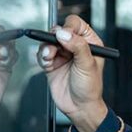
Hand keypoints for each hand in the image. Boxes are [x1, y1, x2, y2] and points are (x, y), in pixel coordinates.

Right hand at [37, 15, 106, 131]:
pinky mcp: (52, 63)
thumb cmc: (90, 88)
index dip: (68, 28)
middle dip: (54, 38)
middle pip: (59, 31)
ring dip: (46, 48)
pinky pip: (42, 53)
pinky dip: (42, 57)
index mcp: (89, 43)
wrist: (79, 107)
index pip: (76, 24)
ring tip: (50, 57)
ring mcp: (62, 54)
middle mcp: (75, 46)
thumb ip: (77, 46)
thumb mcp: (87, 65)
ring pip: (48, 41)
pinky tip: (47, 64)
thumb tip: (64, 33)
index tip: (64, 37)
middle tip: (54, 48)